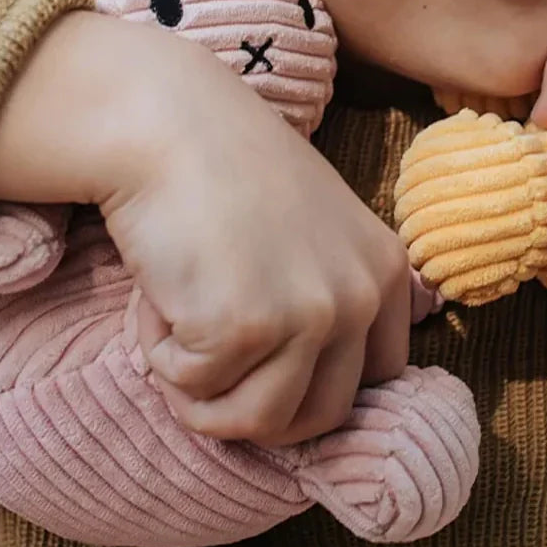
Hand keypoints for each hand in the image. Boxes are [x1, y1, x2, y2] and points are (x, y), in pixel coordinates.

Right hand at [0, 11, 411, 444]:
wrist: (168, 124)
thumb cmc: (223, 175)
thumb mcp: (310, 234)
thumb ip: (326, 299)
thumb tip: (304, 402)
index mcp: (386, 270)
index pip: (379, 381)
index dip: (312, 384)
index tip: (264, 364)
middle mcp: (363, 293)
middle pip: (321, 416)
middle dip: (254, 403)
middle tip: (207, 354)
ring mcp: (311, 312)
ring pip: (260, 422)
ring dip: (206, 392)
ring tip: (181, 321)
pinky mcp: (247, 325)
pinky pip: (194, 391)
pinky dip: (162, 356)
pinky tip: (160, 292)